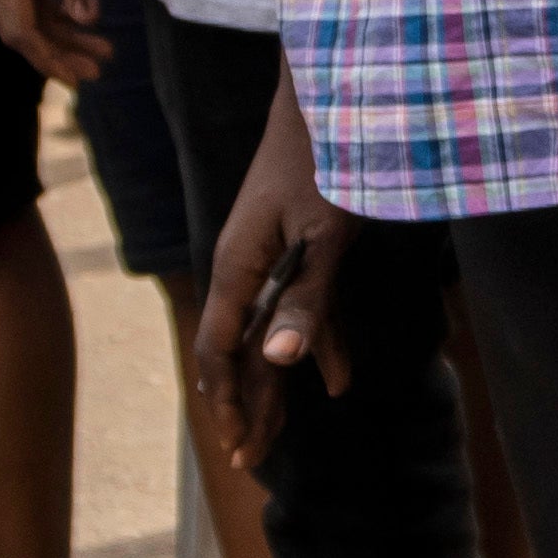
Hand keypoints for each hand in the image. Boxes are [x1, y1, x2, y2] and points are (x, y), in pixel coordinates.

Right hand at [0, 0, 109, 88]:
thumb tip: (85, 19)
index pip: (21, 30)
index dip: (50, 58)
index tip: (82, 77)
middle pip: (20, 24)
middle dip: (59, 50)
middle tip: (100, 68)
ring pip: (24, 6)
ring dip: (60, 29)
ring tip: (101, 48)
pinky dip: (52, 4)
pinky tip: (81, 16)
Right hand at [194, 86, 352, 455]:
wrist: (336, 96)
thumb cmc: (330, 158)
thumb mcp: (326, 234)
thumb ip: (305, 298)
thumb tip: (277, 361)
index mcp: (239, 265)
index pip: (220, 348)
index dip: (227, 399)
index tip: (237, 443)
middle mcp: (245, 265)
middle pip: (239, 350)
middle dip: (247, 405)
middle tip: (249, 461)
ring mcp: (271, 256)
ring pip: (269, 333)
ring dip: (277, 385)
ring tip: (277, 438)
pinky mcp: (299, 247)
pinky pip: (303, 308)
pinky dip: (320, 345)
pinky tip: (337, 383)